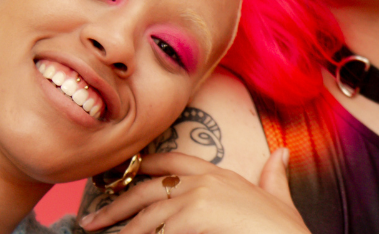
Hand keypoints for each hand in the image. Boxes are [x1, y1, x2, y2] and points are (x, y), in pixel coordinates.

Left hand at [77, 148, 308, 233]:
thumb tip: (281, 153)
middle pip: (148, 185)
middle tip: (93, 221)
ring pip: (147, 212)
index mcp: (220, 173)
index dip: (142, 167)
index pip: (171, 160)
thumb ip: (273, 175)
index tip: (117, 178)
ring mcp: (200, 195)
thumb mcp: (278, 196)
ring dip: (122, 228)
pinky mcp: (196, 214)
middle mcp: (207, 178)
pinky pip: (158, 230)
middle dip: (116, 203)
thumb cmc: (285, 228)